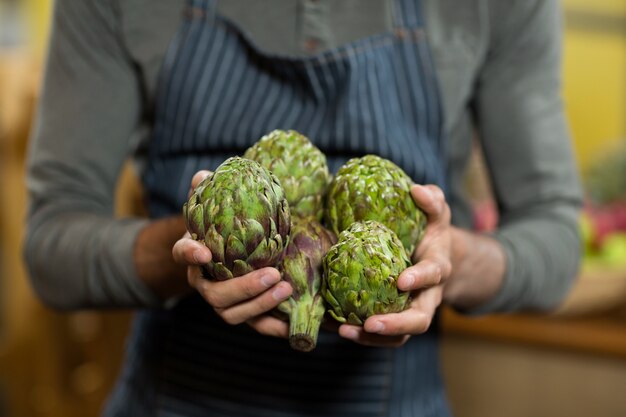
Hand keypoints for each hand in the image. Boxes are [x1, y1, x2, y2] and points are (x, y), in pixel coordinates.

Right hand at [171, 170, 292, 337]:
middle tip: (272, 274)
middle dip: (243, 288)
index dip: (189, 255)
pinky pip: (254, 326)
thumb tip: (203, 176)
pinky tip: (292, 323)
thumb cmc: (222, 225)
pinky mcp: (243, 312)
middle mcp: (204, 283)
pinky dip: (272, 327)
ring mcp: (223, 301)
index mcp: (193, 254)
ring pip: (233, 314)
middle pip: (215, 295)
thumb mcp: (214, 205)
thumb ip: (207, 189)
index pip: (181, 253)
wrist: (229, 249)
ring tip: (286, 288)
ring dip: (260, 305)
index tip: (202, 253)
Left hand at [338, 184, 451, 346]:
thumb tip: (416, 190)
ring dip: (372, 338)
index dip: (420, 279)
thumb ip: (432, 201)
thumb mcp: (435, 213)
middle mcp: (427, 296)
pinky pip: (379, 335)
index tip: (400, 280)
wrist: (432, 257)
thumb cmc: (430, 231)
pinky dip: (359, 335)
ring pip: (399, 336)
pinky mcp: (393, 319)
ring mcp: (411, 311)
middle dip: (396, 324)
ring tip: (344, 331)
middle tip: (370, 324)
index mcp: (438, 268)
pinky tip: (334, 327)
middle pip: (420, 320)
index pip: (434, 275)